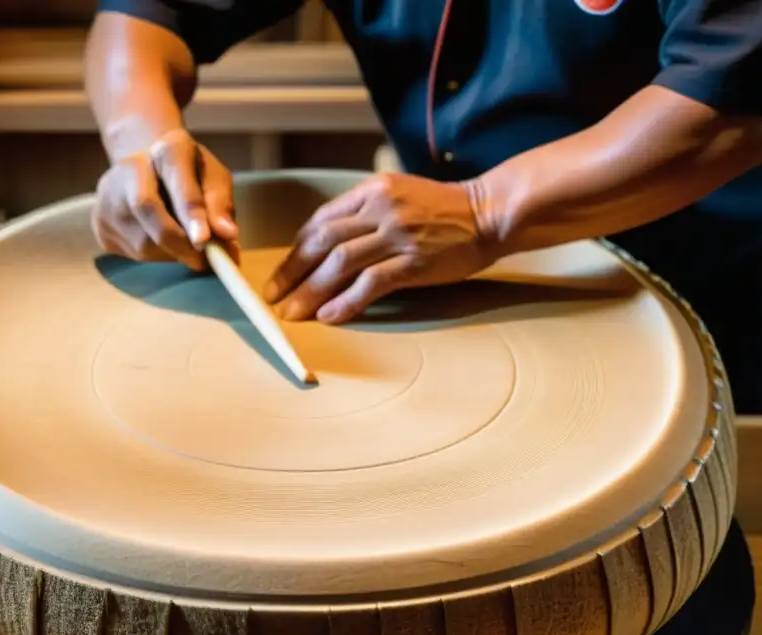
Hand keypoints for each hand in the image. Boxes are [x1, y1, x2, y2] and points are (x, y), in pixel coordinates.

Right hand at [91, 129, 237, 270]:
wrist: (148, 169)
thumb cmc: (190, 177)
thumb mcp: (214, 180)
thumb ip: (221, 205)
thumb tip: (228, 235)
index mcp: (168, 150)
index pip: (177, 180)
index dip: (190, 212)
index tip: (203, 240)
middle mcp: (130, 168)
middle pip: (148, 209)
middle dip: (179, 242)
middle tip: (202, 261)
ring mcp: (108, 197)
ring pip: (141, 240)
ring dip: (171, 253)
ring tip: (185, 245)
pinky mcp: (99, 223)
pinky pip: (132, 253)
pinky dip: (156, 256)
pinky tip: (162, 241)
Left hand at [263, 172, 491, 322]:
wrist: (488, 212)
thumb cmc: (444, 210)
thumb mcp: (398, 196)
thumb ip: (365, 214)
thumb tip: (329, 246)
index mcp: (371, 191)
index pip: (320, 222)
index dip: (295, 251)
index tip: (281, 275)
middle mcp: (379, 208)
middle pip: (322, 242)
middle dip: (292, 273)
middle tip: (273, 297)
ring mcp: (397, 234)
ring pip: (339, 263)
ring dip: (310, 291)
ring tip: (293, 314)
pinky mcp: (414, 261)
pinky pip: (370, 283)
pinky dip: (345, 301)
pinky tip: (328, 316)